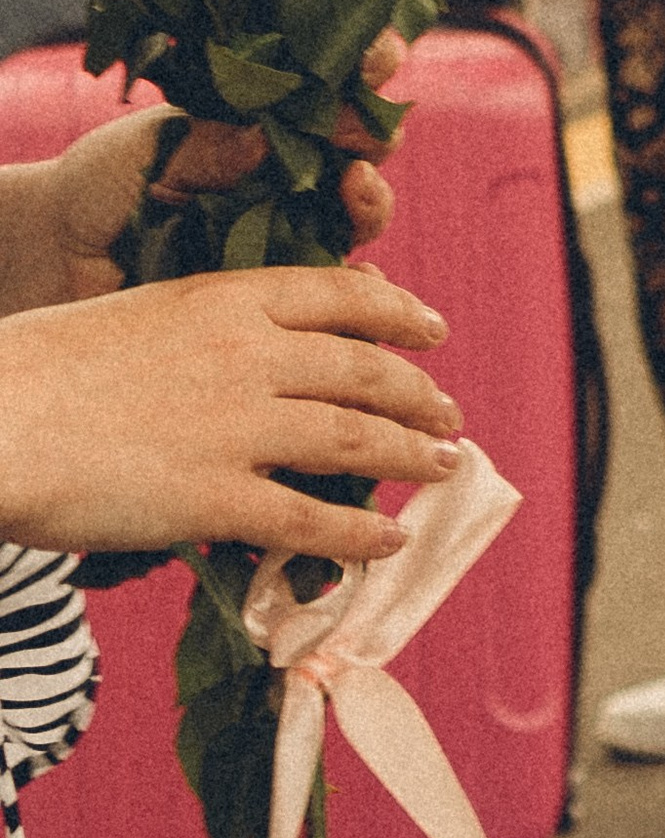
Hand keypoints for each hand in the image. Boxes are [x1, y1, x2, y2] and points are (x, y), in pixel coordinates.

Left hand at [0, 32, 409, 321]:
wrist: (64, 254)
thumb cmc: (106, 181)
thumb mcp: (151, 149)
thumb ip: (207, 145)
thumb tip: (265, 137)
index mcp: (268, 114)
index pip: (334, 80)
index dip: (366, 61)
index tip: (377, 52)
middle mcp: (292, 165)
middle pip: (365, 142)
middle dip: (376, 126)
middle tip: (363, 123)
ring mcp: (292, 225)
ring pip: (359, 212)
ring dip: (371, 197)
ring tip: (354, 184)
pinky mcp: (280, 285)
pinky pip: (332, 288)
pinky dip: (359, 287)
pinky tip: (363, 277)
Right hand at [0, 266, 459, 559]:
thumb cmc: (42, 368)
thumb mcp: (140, 317)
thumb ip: (204, 337)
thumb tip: (251, 372)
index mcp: (225, 297)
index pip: (340, 294)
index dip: (397, 312)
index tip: (433, 330)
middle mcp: (247, 354)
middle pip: (361, 370)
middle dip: (416, 394)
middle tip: (449, 415)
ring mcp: (236, 425)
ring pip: (353, 439)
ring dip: (409, 456)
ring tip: (443, 468)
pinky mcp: (213, 497)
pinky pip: (307, 520)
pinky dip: (356, 534)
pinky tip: (387, 542)